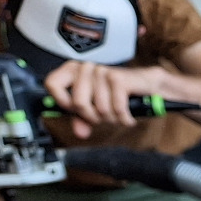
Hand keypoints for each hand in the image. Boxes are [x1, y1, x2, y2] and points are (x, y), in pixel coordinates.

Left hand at [43, 61, 171, 136]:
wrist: (147, 86)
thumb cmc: (119, 94)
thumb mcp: (97, 108)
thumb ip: (83, 119)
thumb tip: (79, 132)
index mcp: (73, 72)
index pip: (52, 83)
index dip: (62, 101)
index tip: (73, 109)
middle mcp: (85, 68)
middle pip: (78, 103)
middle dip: (93, 117)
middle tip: (103, 117)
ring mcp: (101, 72)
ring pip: (99, 108)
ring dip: (112, 119)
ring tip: (118, 116)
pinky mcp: (118, 78)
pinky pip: (116, 108)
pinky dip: (125, 118)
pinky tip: (128, 118)